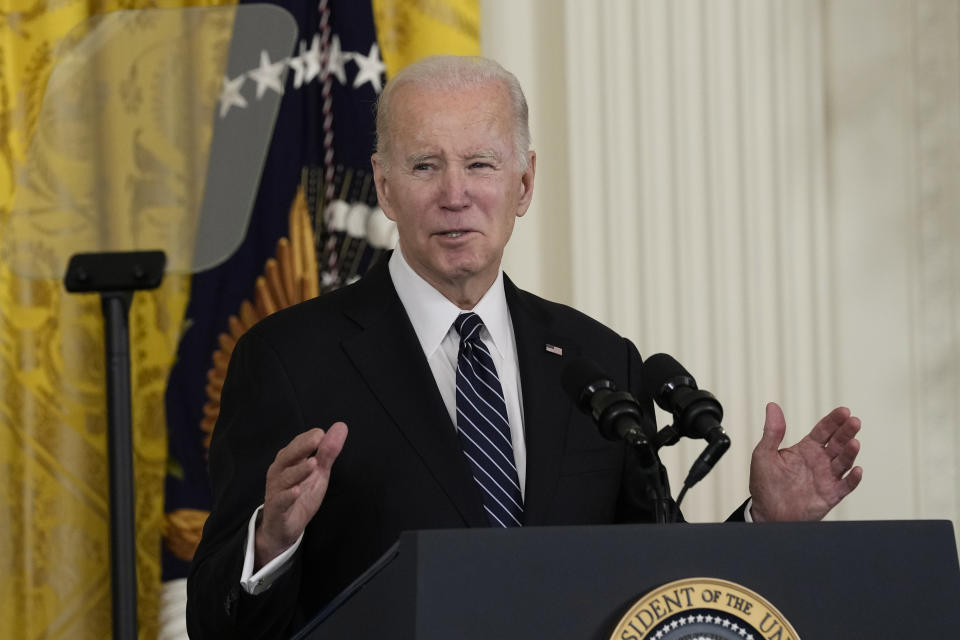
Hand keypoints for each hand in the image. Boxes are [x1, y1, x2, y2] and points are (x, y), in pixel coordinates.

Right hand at [254, 422, 347, 568]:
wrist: (283, 528)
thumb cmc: (300, 495)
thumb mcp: (318, 473)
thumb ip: (328, 451)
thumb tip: (341, 426)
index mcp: (288, 461)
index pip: (296, 445)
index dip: (307, 439)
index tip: (321, 433)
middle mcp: (278, 473)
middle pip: (287, 457)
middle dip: (302, 447)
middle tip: (317, 439)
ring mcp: (276, 491)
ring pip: (285, 478)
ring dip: (299, 470)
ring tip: (313, 464)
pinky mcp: (276, 509)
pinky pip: (280, 501)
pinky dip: (287, 496)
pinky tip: (296, 491)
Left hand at [749, 403, 861, 521]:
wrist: (768, 514)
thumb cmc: (765, 485)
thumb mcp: (764, 454)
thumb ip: (772, 431)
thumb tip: (772, 406)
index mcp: (805, 449)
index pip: (823, 431)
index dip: (833, 421)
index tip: (843, 411)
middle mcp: (819, 461)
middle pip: (837, 443)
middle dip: (846, 432)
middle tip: (854, 421)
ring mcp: (826, 478)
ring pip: (843, 462)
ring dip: (850, 452)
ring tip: (854, 442)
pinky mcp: (830, 495)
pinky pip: (845, 486)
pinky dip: (853, 479)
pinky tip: (856, 470)